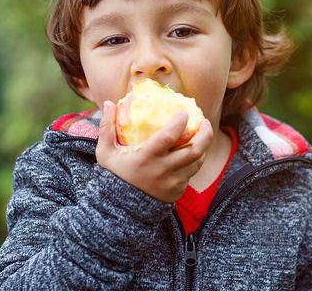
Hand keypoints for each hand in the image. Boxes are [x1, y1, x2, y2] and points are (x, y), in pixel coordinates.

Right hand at [95, 100, 212, 202]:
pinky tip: (194, 151)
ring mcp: (172, 182)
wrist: (119, 208)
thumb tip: (109, 102)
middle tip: (206, 122)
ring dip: (203, 147)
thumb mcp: (106, 152)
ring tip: (203, 134)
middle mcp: (162, 170)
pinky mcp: (177, 191)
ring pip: (196, 162)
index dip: (180, 122)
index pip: (168, 136)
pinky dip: (194, 161)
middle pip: (193, 150)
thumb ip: (107, 128)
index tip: (184, 112)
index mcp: (146, 158)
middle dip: (205, 134)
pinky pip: (191, 173)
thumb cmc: (114, 175)